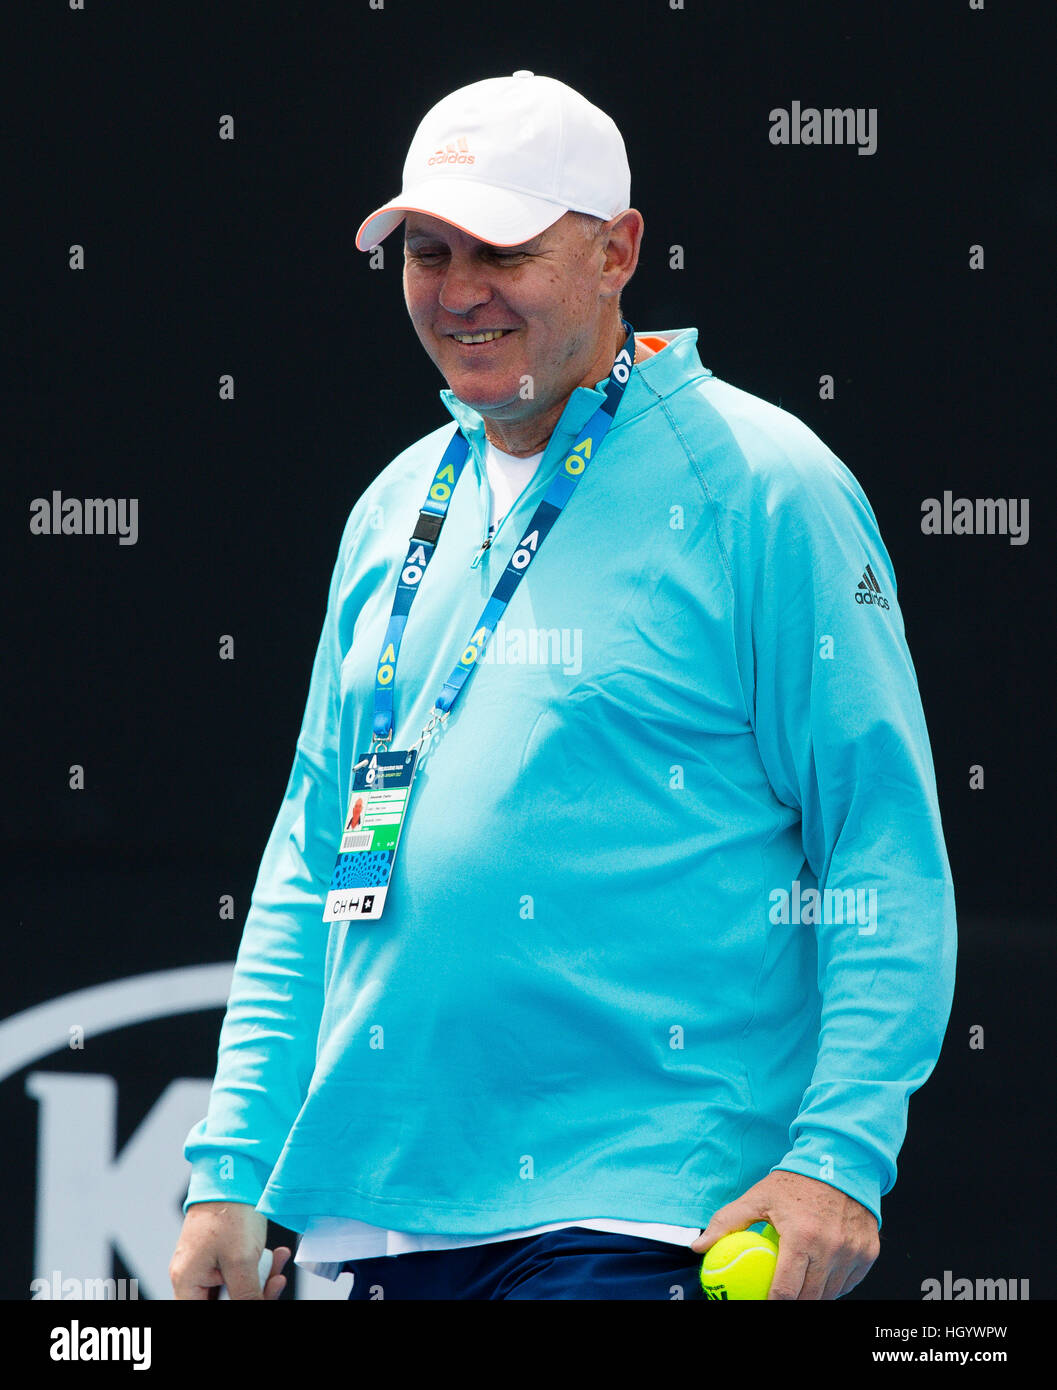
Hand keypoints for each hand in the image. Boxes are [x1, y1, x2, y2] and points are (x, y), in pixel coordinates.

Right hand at [170, 1201, 291, 1300]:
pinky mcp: (223, 1251)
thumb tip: (255, 1308)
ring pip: (236, 1287)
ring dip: (261, 1280)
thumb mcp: (241, 1262)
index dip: (228, 1310)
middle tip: (274, 1284)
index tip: (253, 1300)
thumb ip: (246, 1295)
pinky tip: (277, 1255)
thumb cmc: (229, 1212)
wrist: (237, 1174)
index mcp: (187, 1281)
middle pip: (224, 1300)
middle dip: (254, 1294)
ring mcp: (208, 1262)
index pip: (198, 1312)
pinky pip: (241, 1270)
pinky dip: (259, 1266)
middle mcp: (193, 1274)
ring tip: (279, 1265)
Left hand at [691, 1171, 878, 1299]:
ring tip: (798, 1285)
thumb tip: (699, 1246)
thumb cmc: (795, 1181)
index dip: (772, 1304)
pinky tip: (819, 1277)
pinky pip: (849, 1282)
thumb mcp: (758, 1197)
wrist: (840, 1161)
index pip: (786, 1291)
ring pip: (831, 1293)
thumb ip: (727, 1222)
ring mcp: (853, 1252)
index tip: (761, 1302)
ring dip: (814, 1294)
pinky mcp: (868, 1252)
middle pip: (809, 1297)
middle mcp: (831, 1248)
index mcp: (802, 1237)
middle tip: (778, 1296)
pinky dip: (834, 1284)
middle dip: (793, 1302)